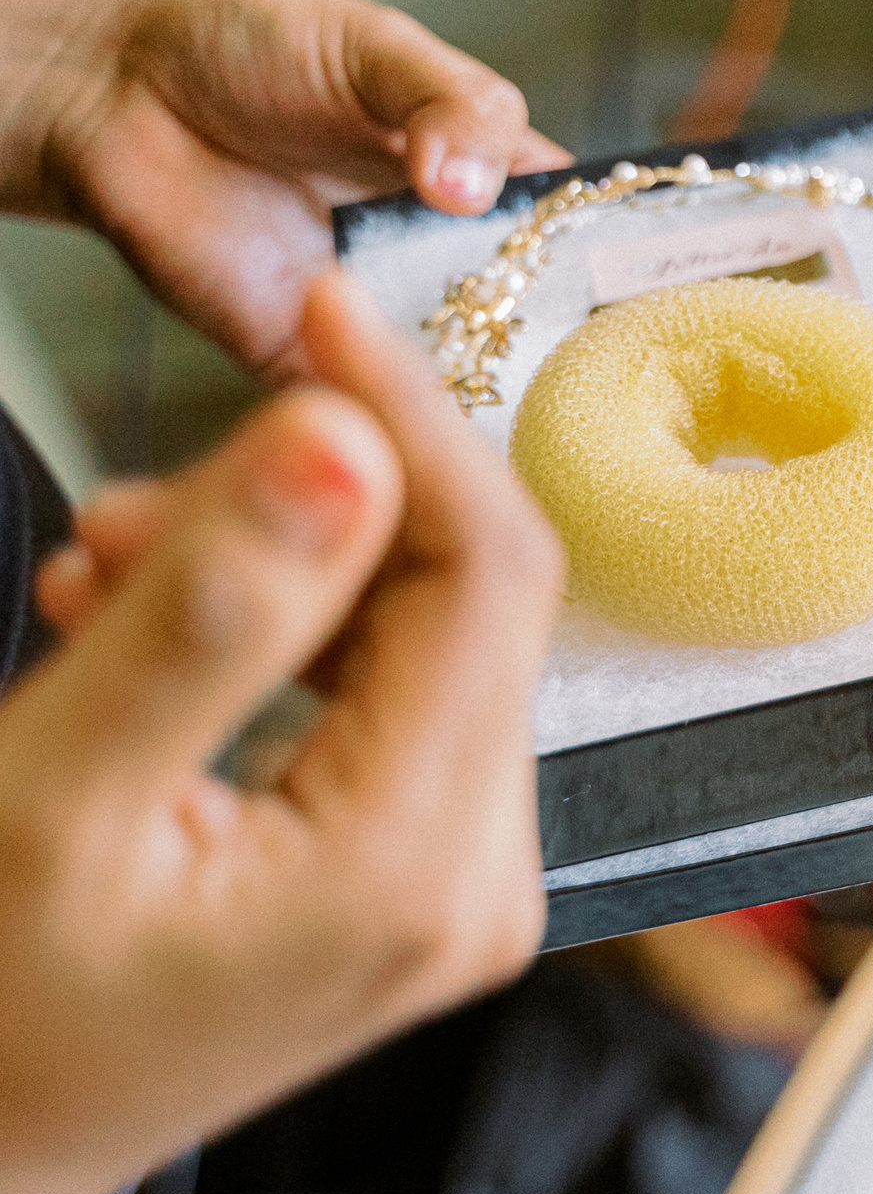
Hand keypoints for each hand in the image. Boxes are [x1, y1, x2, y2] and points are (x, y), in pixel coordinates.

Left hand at [0, 0, 570, 379]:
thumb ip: (442, 103)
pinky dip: (395, 425)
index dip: (622, 263)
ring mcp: (386, 315)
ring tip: (530, 409)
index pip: (578, 232)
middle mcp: (450, 256)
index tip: (667, 290)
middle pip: (536, 320)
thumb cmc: (252, 49)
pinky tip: (433, 431)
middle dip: (570, 348)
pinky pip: (365, 409)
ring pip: (462, 374)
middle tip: (605, 373)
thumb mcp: (373, 47)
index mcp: (488, 178)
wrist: (114, 91)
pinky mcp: (310, 362)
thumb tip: (469, 186)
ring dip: (490, 392)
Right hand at [0, 273, 562, 1193]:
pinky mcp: (420, 878)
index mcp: (418, 866)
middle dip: (309, 508)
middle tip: (120, 518)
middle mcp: (481, 878)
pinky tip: (148, 632)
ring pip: (419, 635)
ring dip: (276, 570)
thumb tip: (351, 437)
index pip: (492, 571)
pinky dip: (281, 639)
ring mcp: (460, 885)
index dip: (413, 418)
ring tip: (100, 584)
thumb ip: (213, 612)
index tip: (320, 309)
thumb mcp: (59, 795)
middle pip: (465, 597)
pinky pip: (386, 700)